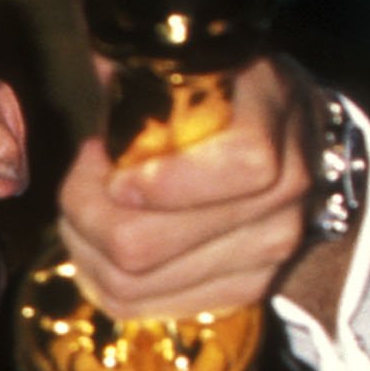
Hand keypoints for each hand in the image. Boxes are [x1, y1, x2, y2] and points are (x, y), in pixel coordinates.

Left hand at [54, 54, 319, 322]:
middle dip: (86, 213)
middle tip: (80, 181)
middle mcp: (284, 200)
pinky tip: (98, 243)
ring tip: (85, 207)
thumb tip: (98, 72)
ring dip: (86, 247)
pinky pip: (140, 307)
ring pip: (133, 284)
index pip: (233, 168)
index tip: (106, 155)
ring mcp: (267, 255)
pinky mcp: (242, 292)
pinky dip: (100, 278)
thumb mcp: (191, 63)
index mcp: (275, 127)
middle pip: (146, 245)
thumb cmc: (220, 92)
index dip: (156, 175)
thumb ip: (144, 71)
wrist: (289, 135)